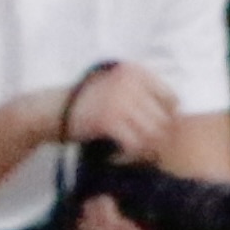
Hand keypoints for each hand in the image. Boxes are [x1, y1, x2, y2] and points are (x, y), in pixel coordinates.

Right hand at [58, 59, 181, 159]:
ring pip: (154, 135)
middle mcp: (130, 83)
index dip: (166, 119)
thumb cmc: (89, 103)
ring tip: (131, 155)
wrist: (49, 110)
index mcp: (135, 72)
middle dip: (156, 140)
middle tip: (142, 150)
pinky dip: (130, 156)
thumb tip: (180, 120)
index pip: (172, 99)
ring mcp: (119, 100)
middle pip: (165, 120)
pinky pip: (136, 145)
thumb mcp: (118, 88)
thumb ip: (144, 96)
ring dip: (145, 151)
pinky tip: (118, 157)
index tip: (151, 130)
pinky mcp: (108, 119)